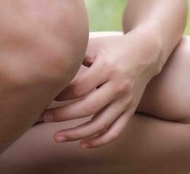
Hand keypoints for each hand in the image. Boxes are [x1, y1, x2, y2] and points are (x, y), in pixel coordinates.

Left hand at [40, 33, 160, 147]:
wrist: (146, 52)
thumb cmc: (113, 47)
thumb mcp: (95, 45)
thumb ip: (74, 55)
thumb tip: (49, 67)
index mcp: (107, 68)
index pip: (79, 88)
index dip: (61, 94)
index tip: (46, 95)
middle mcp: (118, 87)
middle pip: (87, 107)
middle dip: (62, 115)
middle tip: (43, 117)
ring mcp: (126, 101)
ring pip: (100, 124)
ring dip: (77, 134)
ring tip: (57, 137)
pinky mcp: (130, 110)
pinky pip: (115, 131)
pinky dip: (99, 141)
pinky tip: (82, 144)